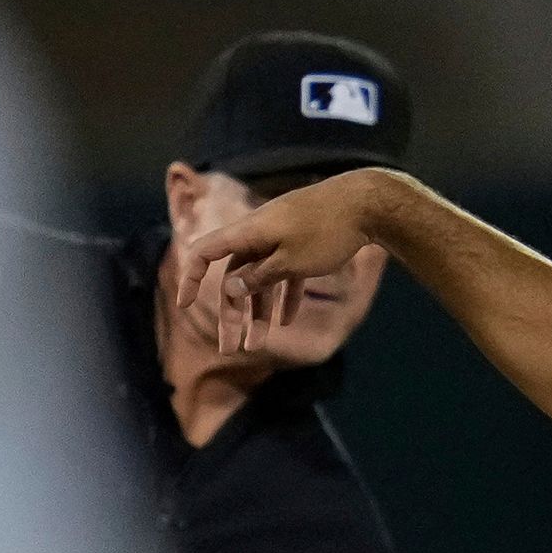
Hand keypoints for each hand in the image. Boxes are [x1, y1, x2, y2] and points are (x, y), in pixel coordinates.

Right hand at [181, 169, 400, 353]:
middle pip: (235, 277)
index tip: (184, 304)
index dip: (191, 278)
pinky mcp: (304, 243)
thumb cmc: (328, 230)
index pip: (205, 253)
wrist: (368, 203)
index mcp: (248, 233)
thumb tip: (228, 288)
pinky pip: (286, 273)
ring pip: (261, 279)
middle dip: (231, 314)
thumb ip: (259, 276)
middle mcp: (259, 235)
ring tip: (257, 344)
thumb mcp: (291, 261)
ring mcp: (281, 239)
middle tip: (229, 350)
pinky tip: (286, 321)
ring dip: (257, 312)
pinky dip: (284, 296)